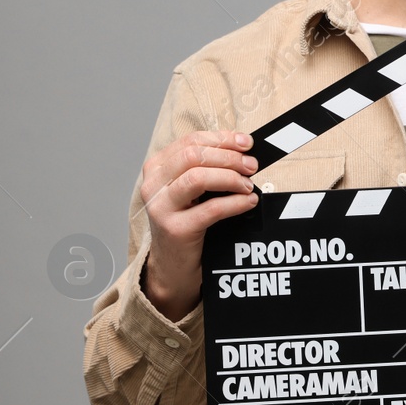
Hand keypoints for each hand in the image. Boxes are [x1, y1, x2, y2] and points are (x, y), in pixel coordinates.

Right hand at [140, 130, 259, 320]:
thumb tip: (243, 150)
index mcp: (157, 168)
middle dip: (229, 157)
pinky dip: (236, 202)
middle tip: (251, 165)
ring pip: (198, 177)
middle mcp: (154, 185)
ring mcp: (161, 208)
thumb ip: (209, 168)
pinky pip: (212, 209)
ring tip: (248, 185)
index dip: (222, 139)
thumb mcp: (193, 190)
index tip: (246, 143)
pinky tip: (248, 201)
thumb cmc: (187, 222)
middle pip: (194, 155)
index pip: (191, 141)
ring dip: (231, 178)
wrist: (172, 266)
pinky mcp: (175, 229)